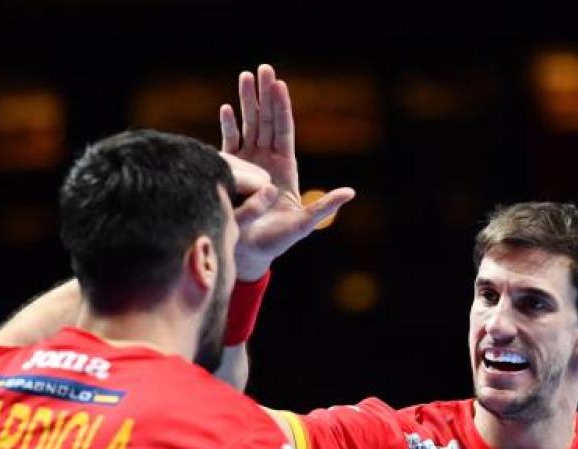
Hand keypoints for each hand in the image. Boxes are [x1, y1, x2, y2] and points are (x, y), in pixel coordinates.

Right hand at [221, 64, 354, 279]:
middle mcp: (267, 160)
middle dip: (264, 95)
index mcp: (286, 167)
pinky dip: (228, 125)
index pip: (284, 131)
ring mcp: (249, 163)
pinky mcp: (232, 170)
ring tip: (245, 76)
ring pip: (248, 126)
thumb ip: (325, 207)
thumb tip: (350, 193)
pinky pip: (229, 143)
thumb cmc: (280, 240)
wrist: (252, 251)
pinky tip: (227, 108)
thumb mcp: (305, 223)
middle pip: (266, 121)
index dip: (281, 108)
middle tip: (263, 68)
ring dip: (246, 102)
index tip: (279, 85)